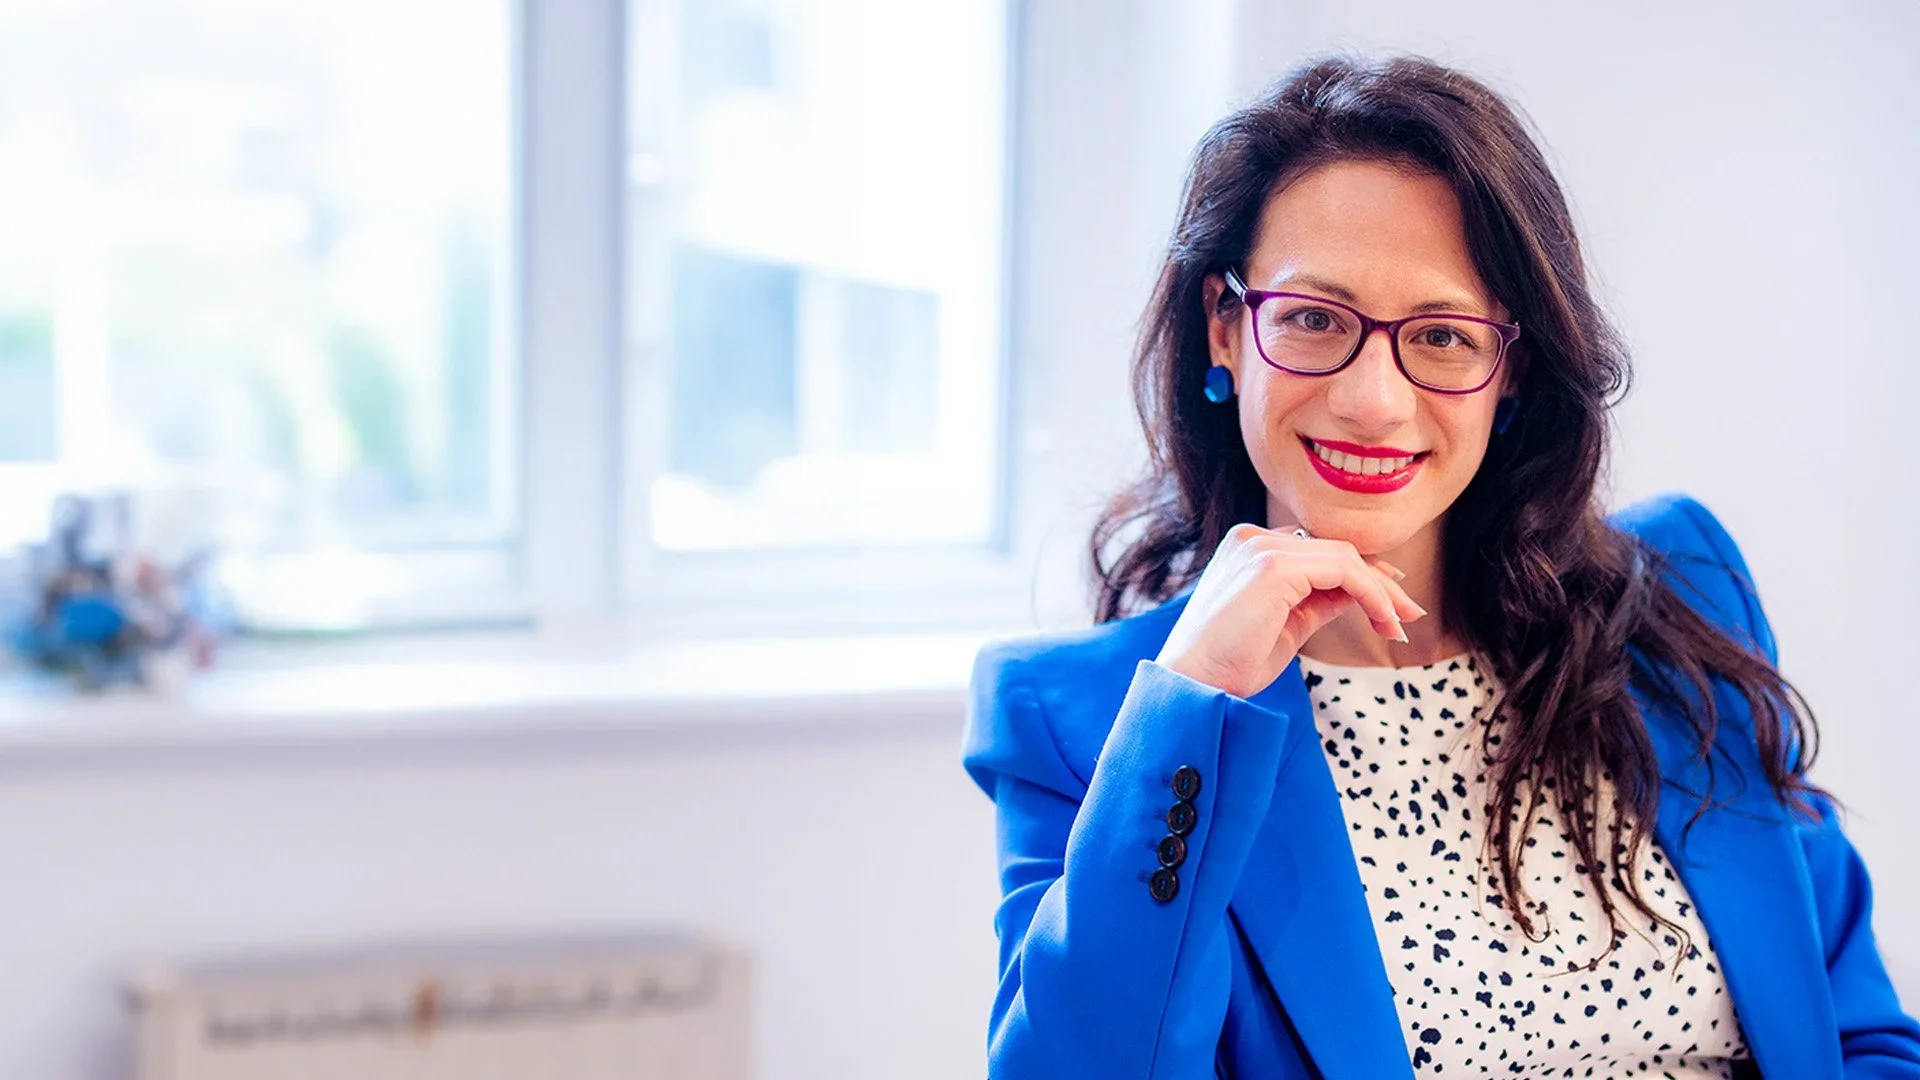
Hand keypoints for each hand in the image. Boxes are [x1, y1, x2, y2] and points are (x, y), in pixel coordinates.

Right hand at [1153, 523, 1427, 698]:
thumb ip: (1317, 602)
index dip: (1361, 574)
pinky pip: (1343, 571)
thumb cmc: (1230, 665)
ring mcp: (1260, 547)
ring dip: (1381, 593)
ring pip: (1344, 558)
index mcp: (1247, 548)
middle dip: (1379, 583)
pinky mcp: (1273, 566)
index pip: (1318, 551)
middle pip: (1335, 550)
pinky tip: (1384, 622)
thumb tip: (1359, 596)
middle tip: (1409, 616)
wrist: (1195, 686)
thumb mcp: (1285, 625)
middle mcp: (1251, 538)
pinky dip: (1371, 595)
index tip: (1390, 604)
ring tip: (1399, 626)